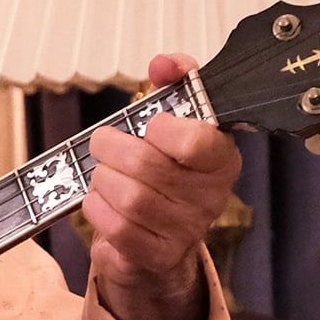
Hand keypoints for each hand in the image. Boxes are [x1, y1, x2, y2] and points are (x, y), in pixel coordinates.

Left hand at [82, 52, 243, 319]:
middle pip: (146, 166)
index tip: (152, 124)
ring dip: (103, 181)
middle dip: (112, 149)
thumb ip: (173, 83)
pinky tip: (103, 202)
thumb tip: (164, 62)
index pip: (198, 140)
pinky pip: (114, 228)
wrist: (159, 238)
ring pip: (126, 197)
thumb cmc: (165, 170)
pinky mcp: (156, 257)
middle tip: (104, 144)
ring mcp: (185, 231)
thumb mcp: (174, 121)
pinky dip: (97, 210)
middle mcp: (209, 197)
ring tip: (105, 176)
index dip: (164, 127)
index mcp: (221, 159)